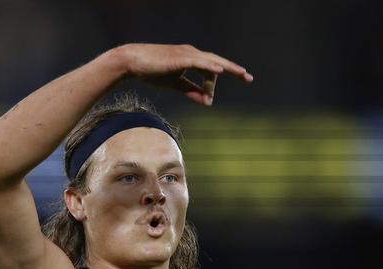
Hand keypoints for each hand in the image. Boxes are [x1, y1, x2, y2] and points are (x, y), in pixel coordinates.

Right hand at [114, 43, 252, 105]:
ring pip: (211, 62)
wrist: (133, 62)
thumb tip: (207, 101)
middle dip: (234, 69)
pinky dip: (210, 66)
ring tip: (241, 74)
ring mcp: (186, 54)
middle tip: (249, 78)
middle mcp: (192, 54)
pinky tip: (220, 71)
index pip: (212, 68)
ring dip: (227, 68)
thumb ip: (191, 91)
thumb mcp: (175, 84)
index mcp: (191, 59)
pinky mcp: (180, 58)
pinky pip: (199, 62)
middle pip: (217, 62)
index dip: (221, 78)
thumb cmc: (152, 71)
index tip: (229, 87)